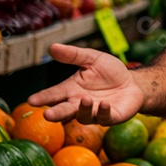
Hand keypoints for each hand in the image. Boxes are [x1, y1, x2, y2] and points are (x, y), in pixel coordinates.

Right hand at [28, 44, 144, 124]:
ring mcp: (95, 112)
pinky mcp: (111, 117)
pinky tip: (103, 104)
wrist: (132, 82)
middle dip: (56, 113)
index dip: (43, 98)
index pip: (54, 94)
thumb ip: (73, 55)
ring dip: (83, 109)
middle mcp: (80, 103)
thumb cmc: (109, 72)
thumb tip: (52, 47)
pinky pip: (105, 118)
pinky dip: (103, 112)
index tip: (32, 100)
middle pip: (64, 111)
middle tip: (47, 115)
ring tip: (84, 99)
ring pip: (84, 116)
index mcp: (72, 89)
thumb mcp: (92, 59)